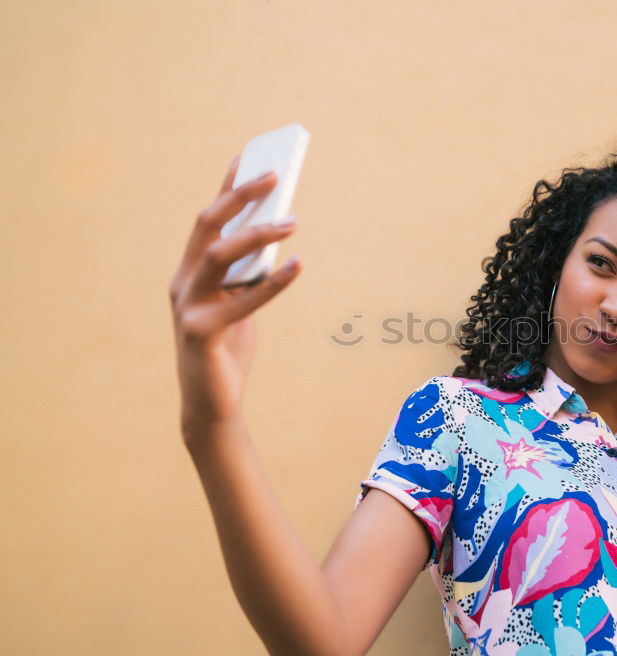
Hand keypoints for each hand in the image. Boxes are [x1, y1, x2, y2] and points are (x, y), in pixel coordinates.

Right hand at [169, 155, 301, 438]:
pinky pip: (242, 301)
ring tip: (293, 220)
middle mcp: (182, 282)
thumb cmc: (227, 348)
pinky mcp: (201, 332)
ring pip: (220, 255)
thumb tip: (277, 232)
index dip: (227, 187)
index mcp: (190, 271)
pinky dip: (273, 282)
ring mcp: (187, 306)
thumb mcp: (238, 302)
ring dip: (258, 233)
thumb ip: (248, 272)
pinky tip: (299, 265)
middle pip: (209, 226)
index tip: (248, 156)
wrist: (210, 403)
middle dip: (240, 195)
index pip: (208, 220)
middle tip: (275, 174)